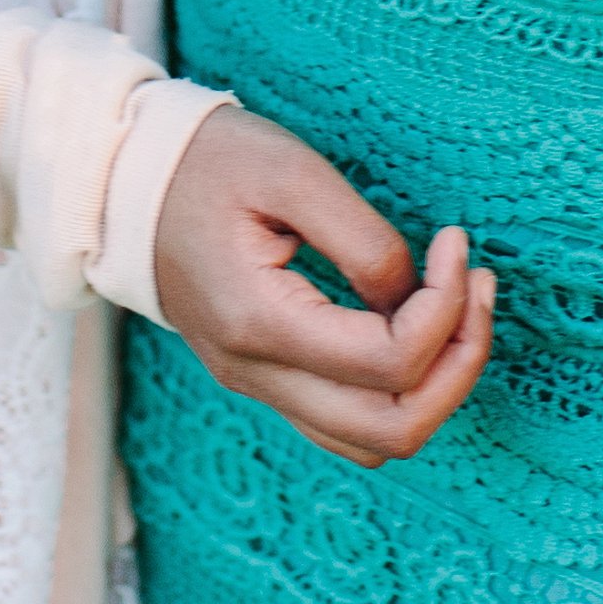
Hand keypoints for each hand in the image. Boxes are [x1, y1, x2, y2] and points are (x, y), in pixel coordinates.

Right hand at [149, 105, 496, 469]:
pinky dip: (400, 390)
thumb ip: (363, 241)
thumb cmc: (207, 161)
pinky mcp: (263, 377)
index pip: (387, 361)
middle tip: (479, 288)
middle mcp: (255, 374)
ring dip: (436, 387)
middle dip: (459, 365)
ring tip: (463, 308)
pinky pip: (347, 422)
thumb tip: (415, 298)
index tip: (454, 242)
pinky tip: (418, 325)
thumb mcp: (291, 172)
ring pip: (372, 441)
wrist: (123, 180)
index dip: (445, 309)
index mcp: (258, 323)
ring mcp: (255, 385)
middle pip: (391, 430)